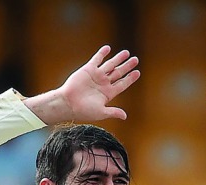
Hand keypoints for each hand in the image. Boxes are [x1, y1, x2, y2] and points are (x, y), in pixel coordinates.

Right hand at [24, 46, 139, 123]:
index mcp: (108, 93)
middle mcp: (103, 83)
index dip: (130, 78)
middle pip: (118, 72)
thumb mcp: (101, 112)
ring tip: (126, 53)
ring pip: (110, 65)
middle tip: (135, 59)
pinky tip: (108, 48)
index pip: (122, 84)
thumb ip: (113, 112)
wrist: (68, 103)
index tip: (137, 72)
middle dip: (127, 66)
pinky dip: (102, 53)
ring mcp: (96, 76)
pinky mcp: (88, 70)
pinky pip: (97, 59)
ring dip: (118, 58)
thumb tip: (125, 116)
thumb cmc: (83, 111)